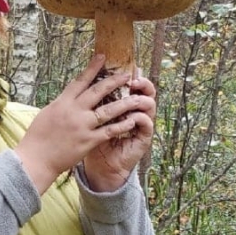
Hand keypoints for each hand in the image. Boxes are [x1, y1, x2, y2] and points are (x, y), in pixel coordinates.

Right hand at [14, 54, 152, 193]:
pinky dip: (121, 125)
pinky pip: (109, 131)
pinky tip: (132, 121)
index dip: (92, 68)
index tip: (102, 57)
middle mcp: (74, 111)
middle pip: (98, 91)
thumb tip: (69, 97)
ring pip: (108, 110)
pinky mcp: (88, 141)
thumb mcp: (47, 114)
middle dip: (114, 81)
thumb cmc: (37, 138)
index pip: (80, 81)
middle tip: (127, 74)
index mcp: (62, 103)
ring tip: (137, 98)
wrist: (35, 159)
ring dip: (125, 103)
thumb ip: (61, 105)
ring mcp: (82, 126)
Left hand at [82, 72, 155, 191]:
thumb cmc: (92, 141)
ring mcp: (141, 124)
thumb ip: (93, 100)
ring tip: (135, 96)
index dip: (131, 75)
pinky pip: (147, 124)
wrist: (100, 166)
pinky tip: (133, 116)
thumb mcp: (90, 117)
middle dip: (142, 82)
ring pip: (150, 104)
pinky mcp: (143, 138)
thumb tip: (85, 77)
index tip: (125, 67)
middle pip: (145, 90)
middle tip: (134, 78)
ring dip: (142, 99)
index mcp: (123, 103)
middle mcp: (135, 111)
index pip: (132, 85)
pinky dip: (141, 118)